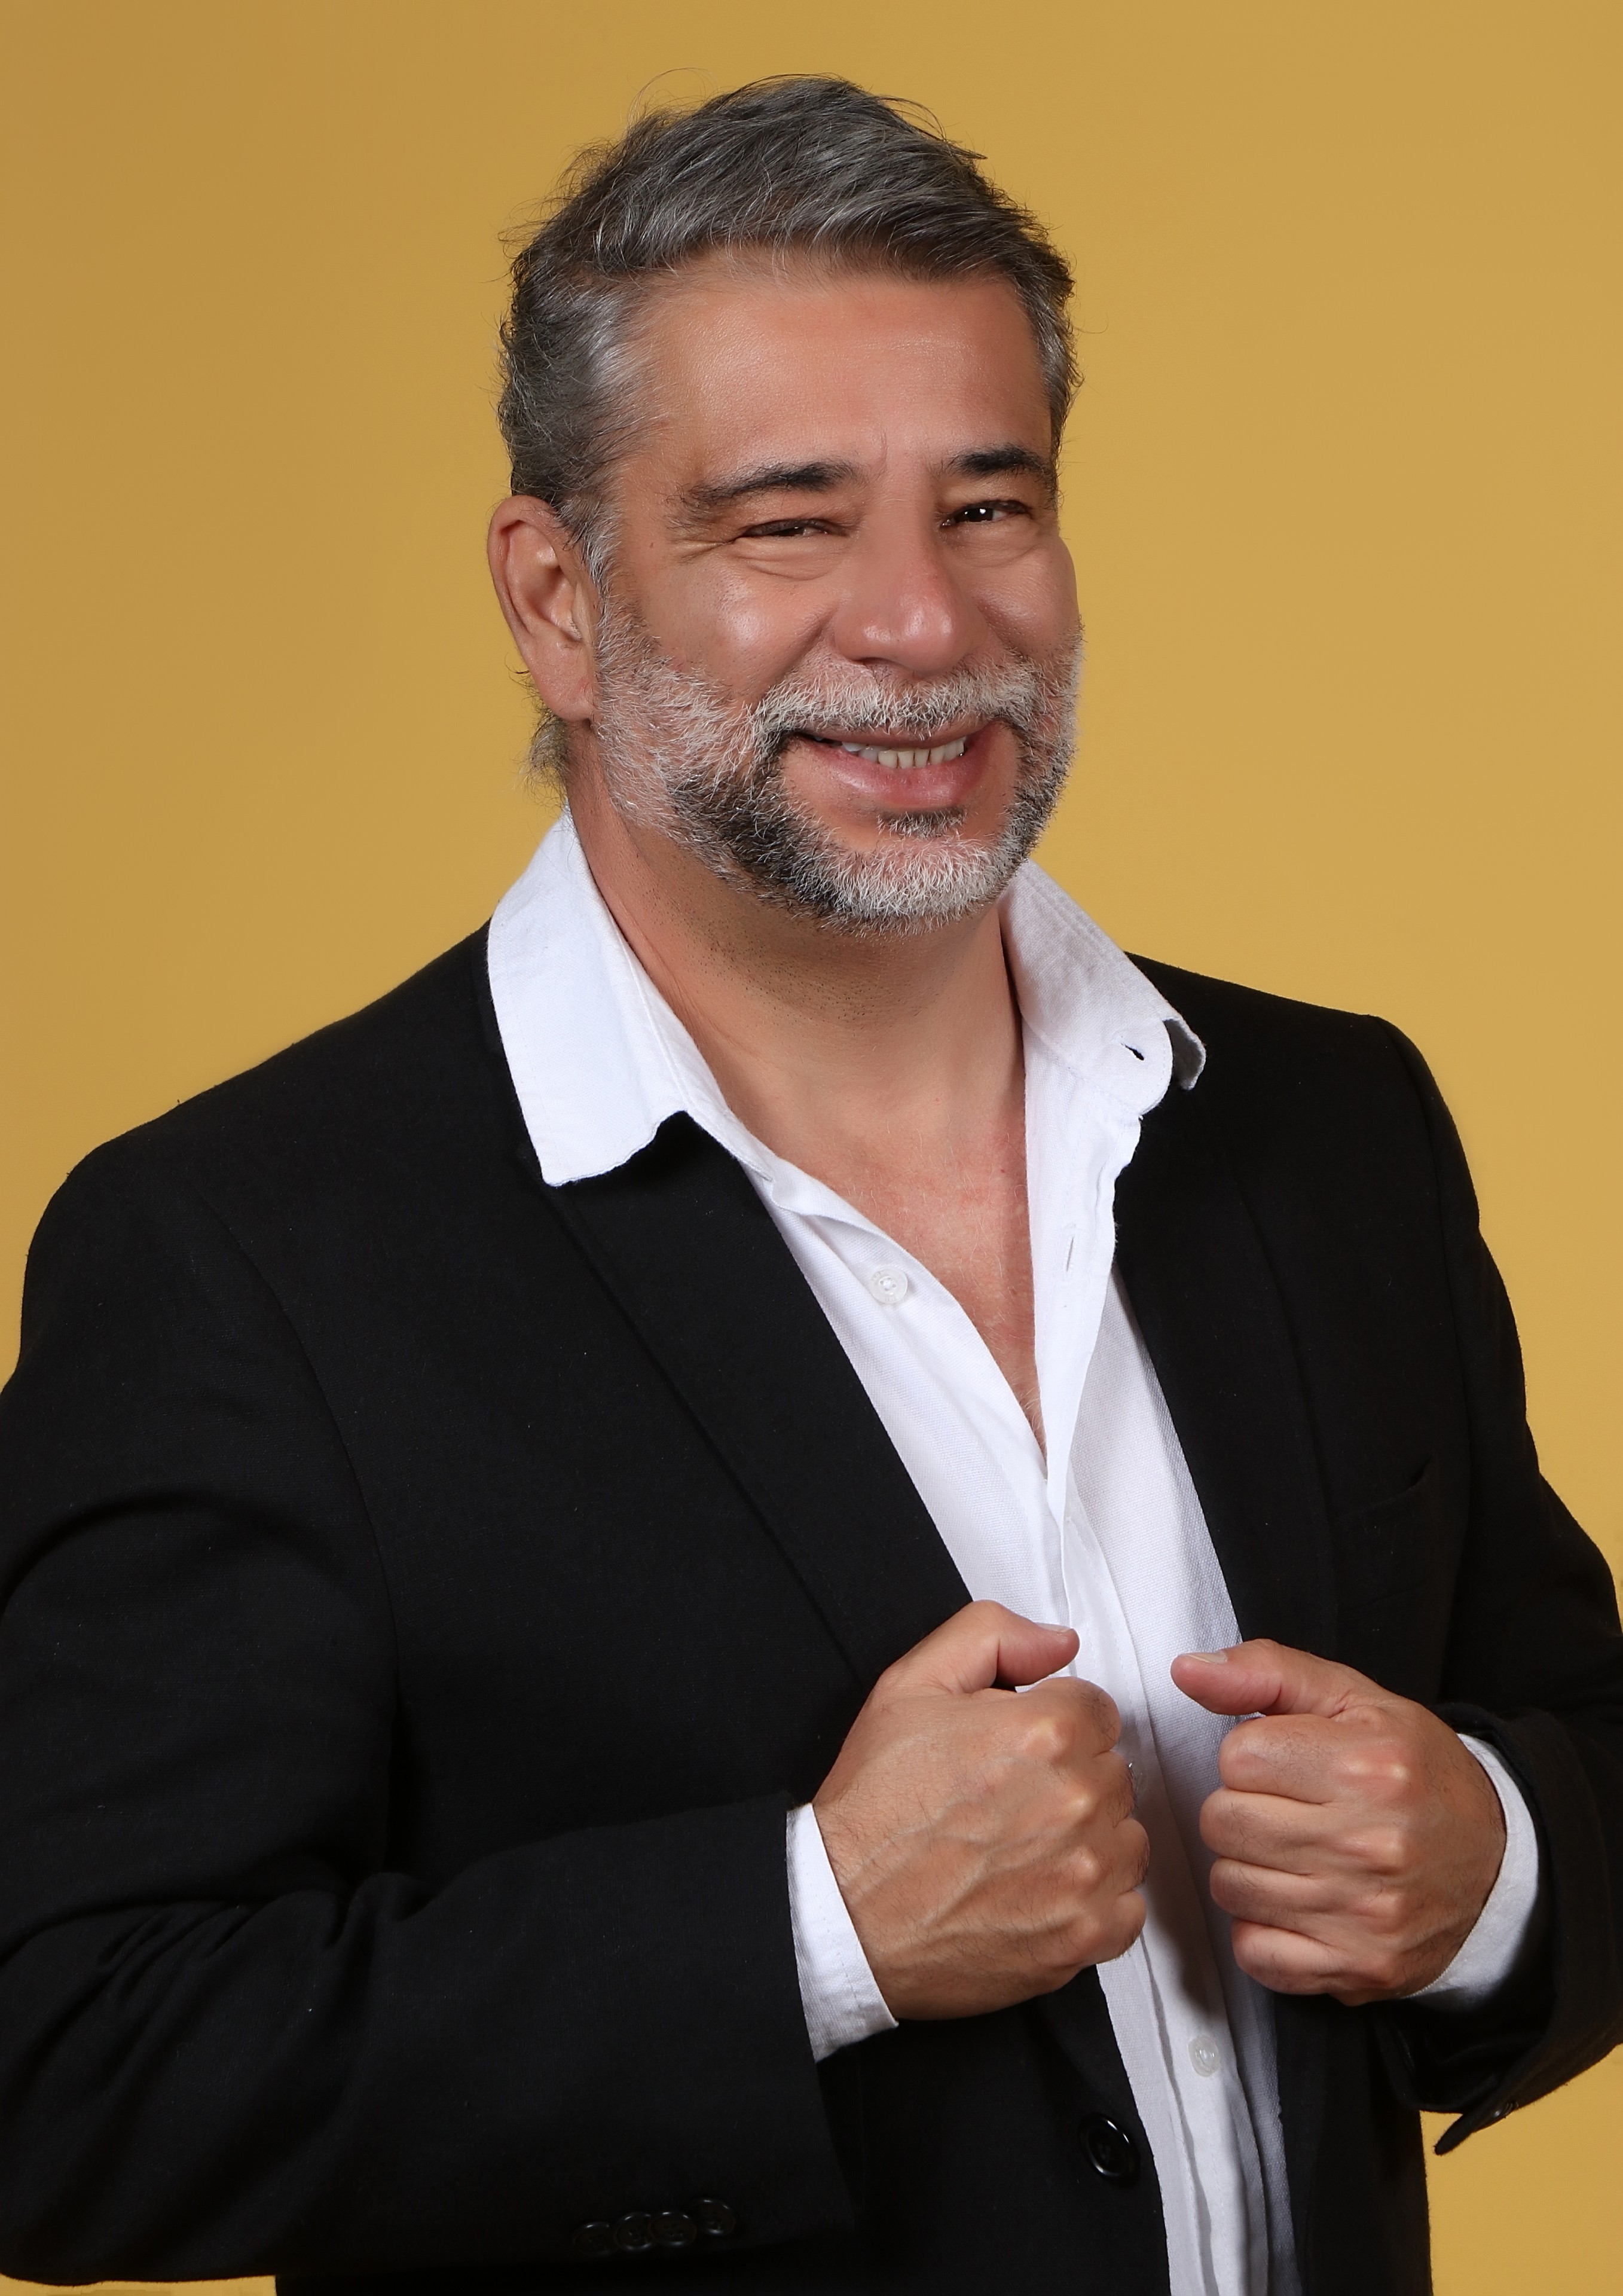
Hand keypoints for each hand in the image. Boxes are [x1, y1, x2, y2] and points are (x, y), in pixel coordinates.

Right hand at [812, 1601, 1148, 2019]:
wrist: (846, 1913)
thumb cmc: (875, 1807)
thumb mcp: (910, 1685)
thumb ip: (991, 1636)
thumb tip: (1059, 1642)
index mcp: (1044, 1731)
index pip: (1098, 1710)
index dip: (1054, 1726)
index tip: (1018, 1751)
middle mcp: (1075, 1801)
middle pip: (1113, 1770)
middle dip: (1070, 1777)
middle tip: (1009, 1799)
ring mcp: (1085, 1874)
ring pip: (1126, 1835)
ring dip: (1089, 1837)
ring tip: (1022, 1846)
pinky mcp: (1085, 1936)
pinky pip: (1128, 1905)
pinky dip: (1095, 1900)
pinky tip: (1041, 1889)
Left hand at [1171, 1639, 1505, 2003]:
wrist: (1497, 1862)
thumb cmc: (1415, 1772)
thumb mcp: (1351, 1698)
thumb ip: (1266, 1672)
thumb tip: (1187, 1672)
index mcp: (1368, 1767)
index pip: (1236, 1757)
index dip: (1253, 1756)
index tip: (1288, 1764)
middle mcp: (1369, 1844)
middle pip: (1223, 1822)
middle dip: (1242, 1808)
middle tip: (1288, 1809)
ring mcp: (1365, 1915)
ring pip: (1230, 1885)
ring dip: (1249, 1867)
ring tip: (1297, 1852)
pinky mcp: (1359, 1968)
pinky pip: (1254, 1952)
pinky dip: (1263, 1928)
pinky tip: (1299, 1901)